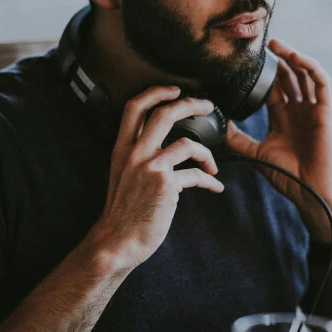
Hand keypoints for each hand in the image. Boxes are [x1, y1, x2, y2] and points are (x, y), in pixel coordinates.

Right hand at [88, 86, 223, 271]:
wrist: (117, 241)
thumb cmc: (123, 212)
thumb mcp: (122, 175)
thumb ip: (138, 156)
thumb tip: (165, 146)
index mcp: (122, 149)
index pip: (134, 107)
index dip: (156, 92)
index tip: (175, 89)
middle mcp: (135, 154)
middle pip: (164, 113)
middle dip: (191, 103)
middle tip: (207, 105)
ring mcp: (150, 168)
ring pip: (188, 143)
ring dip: (208, 154)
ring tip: (214, 165)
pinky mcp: (166, 185)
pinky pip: (196, 175)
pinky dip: (210, 181)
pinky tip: (215, 187)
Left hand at [227, 39, 331, 240]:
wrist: (312, 193)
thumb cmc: (289, 176)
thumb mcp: (257, 154)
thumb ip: (238, 139)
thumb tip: (218, 125)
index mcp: (284, 118)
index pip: (274, 87)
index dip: (263, 72)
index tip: (247, 60)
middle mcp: (299, 110)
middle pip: (289, 76)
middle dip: (277, 59)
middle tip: (261, 44)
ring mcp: (314, 109)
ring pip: (305, 74)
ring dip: (292, 57)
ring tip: (276, 44)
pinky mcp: (327, 111)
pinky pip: (322, 82)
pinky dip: (310, 67)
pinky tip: (296, 57)